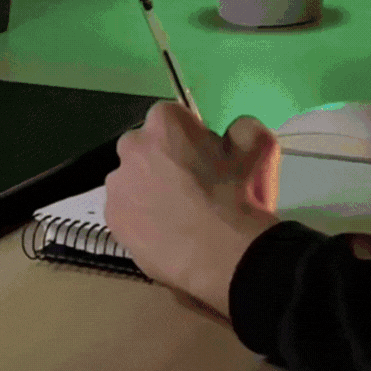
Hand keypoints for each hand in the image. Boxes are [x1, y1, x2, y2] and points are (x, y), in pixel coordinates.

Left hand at [104, 100, 281, 320]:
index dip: (189, 135)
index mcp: (163, 122)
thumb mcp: (258, 146)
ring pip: (132, 180)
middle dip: (162, 159)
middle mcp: (132, 146)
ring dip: (148, 189)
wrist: (224, 254)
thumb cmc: (239, 195)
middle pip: (145, 146)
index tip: (203, 155)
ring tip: (177, 215)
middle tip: (189, 185)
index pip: (171, 116)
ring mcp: (118, 184)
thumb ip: (241, 128)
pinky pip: (127, 212)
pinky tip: (165, 234)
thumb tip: (231, 134)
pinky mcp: (112, 218)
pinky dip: (141, 219)